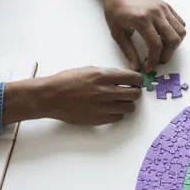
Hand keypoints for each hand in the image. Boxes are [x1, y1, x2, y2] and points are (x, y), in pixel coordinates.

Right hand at [5, 67, 142, 127]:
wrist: (50, 97)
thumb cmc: (66, 81)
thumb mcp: (88, 70)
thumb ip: (107, 74)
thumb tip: (123, 77)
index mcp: (103, 76)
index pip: (133, 77)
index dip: (138, 80)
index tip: (138, 81)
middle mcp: (106, 91)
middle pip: (135, 94)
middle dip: (135, 92)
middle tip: (130, 91)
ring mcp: (103, 107)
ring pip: (129, 107)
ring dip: (127, 103)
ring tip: (119, 101)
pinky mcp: (99, 119)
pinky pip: (118, 117)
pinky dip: (117, 113)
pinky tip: (109, 109)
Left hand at [101, 0, 186, 71]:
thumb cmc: (115, 9)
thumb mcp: (117, 32)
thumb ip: (128, 51)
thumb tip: (136, 67)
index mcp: (141, 20)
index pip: (155, 45)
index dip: (153, 60)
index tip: (149, 67)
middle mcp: (156, 13)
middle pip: (173, 39)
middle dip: (167, 54)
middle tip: (159, 60)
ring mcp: (163, 8)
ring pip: (180, 31)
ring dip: (175, 44)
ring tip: (164, 49)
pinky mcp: (167, 6)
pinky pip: (180, 22)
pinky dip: (177, 33)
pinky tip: (166, 37)